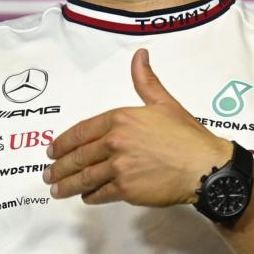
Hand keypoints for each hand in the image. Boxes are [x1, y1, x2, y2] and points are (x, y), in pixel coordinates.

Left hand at [44, 48, 232, 205]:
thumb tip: (140, 56)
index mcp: (120, 119)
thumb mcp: (164, 103)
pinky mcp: (126, 189)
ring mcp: (119, 166)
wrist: (204, 166)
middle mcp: (115, 142)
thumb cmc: (187, 136)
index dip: (63, 143)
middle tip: (49, 174)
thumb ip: (146, 81)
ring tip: (58, 190)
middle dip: (60, 167)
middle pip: (78, 156)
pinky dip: (90, 196)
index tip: (52, 150)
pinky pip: (100, 194)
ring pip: (85, 178)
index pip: (81, 132)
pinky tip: (86, 197)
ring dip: (68, 185)